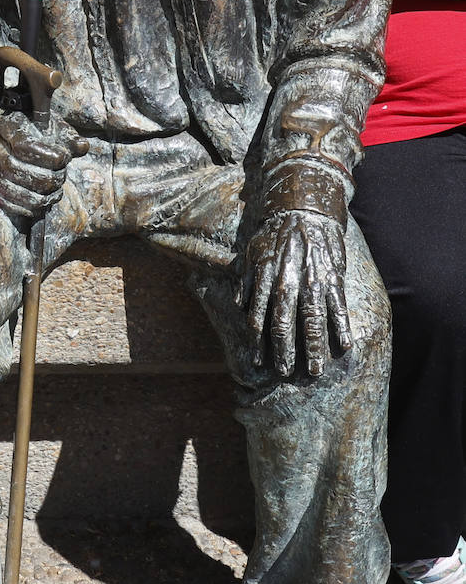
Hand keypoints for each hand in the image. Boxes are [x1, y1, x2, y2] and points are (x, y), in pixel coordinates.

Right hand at [0, 96, 87, 223]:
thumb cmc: (20, 121)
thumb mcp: (42, 120)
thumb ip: (63, 133)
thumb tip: (82, 147)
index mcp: (3, 126)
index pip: (23, 146)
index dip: (48, 156)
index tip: (63, 156)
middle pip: (18, 170)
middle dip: (48, 177)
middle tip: (62, 173)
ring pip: (13, 190)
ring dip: (42, 195)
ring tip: (57, 189)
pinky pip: (9, 204)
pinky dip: (30, 207)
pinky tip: (44, 201)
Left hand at [243, 210, 351, 377]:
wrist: (303, 210)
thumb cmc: (274, 234)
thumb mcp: (251, 254)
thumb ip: (246, 281)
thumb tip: (240, 306)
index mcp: (265, 278)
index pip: (258, 317)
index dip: (258, 341)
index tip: (259, 361)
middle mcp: (287, 283)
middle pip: (284, 324)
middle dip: (284, 351)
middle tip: (285, 373)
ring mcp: (312, 281)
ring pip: (312, 321)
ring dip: (313, 348)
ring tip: (314, 370)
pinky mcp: (333, 277)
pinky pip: (338, 307)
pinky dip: (341, 327)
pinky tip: (344, 346)